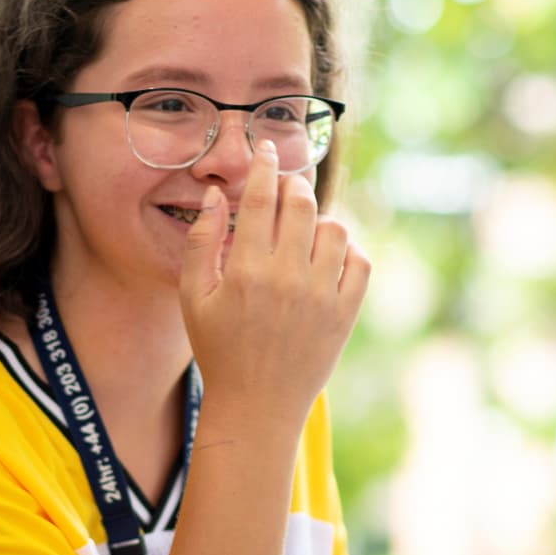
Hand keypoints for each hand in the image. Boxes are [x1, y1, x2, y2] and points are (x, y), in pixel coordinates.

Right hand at [179, 141, 368, 430]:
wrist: (257, 405)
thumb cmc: (219, 349)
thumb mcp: (195, 298)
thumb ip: (202, 243)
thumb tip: (218, 196)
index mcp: (246, 270)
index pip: (262, 197)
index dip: (265, 165)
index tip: (266, 149)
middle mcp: (288, 278)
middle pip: (302, 204)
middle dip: (295, 185)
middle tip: (288, 186)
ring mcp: (321, 296)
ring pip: (334, 229)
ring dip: (320, 220)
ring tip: (305, 229)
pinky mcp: (345, 314)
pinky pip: (360, 262)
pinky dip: (349, 251)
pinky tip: (329, 256)